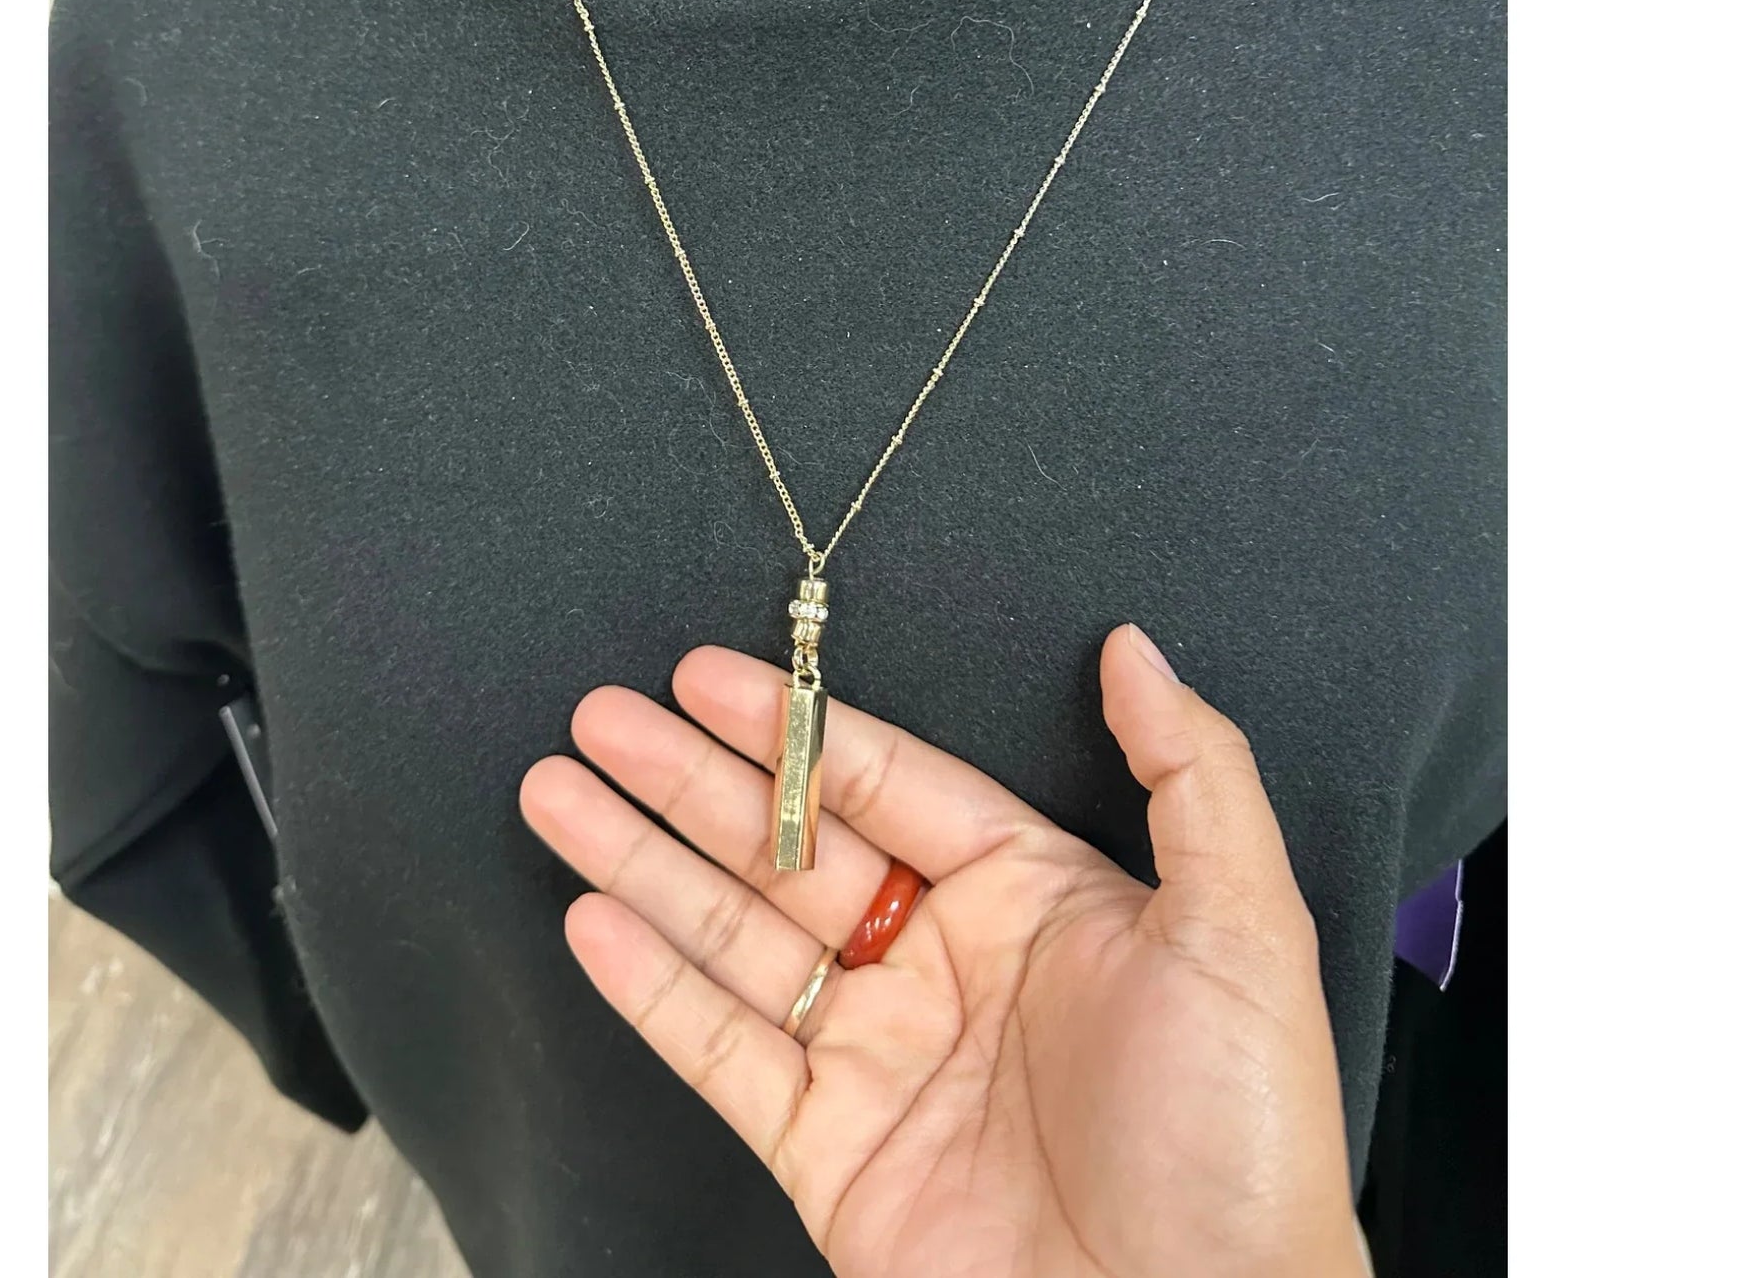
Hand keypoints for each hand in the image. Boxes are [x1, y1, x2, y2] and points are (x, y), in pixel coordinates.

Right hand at [519, 623, 1366, 1277]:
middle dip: (689, 779)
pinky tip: (593, 922)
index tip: (706, 677)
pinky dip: (651, 988)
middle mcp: (946, 965)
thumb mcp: (1244, 927)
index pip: (884, 781)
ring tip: (557, 792)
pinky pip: (724, 1052)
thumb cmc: (1240, 1139)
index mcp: (1031, 897)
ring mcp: (880, 1058)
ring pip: (735, 935)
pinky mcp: (831, 1152)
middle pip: (790, 844)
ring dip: (642, 863)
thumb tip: (1137, 649)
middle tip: (600, 717)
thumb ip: (1192, 770)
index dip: (791, 727)